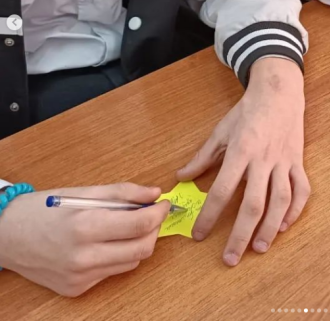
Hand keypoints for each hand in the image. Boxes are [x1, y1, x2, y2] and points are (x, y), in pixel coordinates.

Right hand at [0, 183, 169, 296]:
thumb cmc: (44, 209)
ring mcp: (80, 277)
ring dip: (139, 242)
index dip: (159, 213)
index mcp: (86, 226)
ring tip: (127, 226)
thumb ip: (124, 193)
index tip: (164, 204)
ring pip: (131, 262)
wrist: (6, 236)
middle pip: (142, 248)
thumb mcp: (84, 192)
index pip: (140, 225)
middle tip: (152, 215)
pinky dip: (119, 255)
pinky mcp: (76, 289)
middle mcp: (83, 256)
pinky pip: (112, 272)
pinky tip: (106, 242)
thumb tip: (155, 193)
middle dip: (154, 229)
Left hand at [178, 58, 308, 266]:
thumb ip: (202, 156)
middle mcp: (264, 159)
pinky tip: (284, 226)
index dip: (210, 215)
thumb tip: (181, 176)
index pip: (223, 189)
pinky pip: (301, 189)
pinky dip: (295, 210)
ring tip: (259, 249)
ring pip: (280, 200)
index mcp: (241, 151)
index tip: (199, 235)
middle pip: (253, 203)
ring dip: (269, 227)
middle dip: (241, 234)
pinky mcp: (298, 161)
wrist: (279, 92)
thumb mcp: (221, 131)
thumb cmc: (248, 111)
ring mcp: (284, 161)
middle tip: (230, 258)